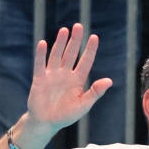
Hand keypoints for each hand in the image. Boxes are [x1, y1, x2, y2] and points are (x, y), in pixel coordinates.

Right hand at [23, 23, 112, 144]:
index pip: (85, 62)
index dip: (90, 50)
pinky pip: (40, 64)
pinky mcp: (39, 79)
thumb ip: (95, 92)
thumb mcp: (84, 104)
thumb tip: (109, 80)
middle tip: (79, 26)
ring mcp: (52, 75)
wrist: (47, 122)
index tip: (95, 37)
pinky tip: (43, 43)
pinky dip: (41, 54)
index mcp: (77, 80)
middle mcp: (65, 74)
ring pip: (57, 55)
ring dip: (60, 43)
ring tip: (64, 30)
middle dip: (75, 40)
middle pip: (71, 54)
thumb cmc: (67, 115)